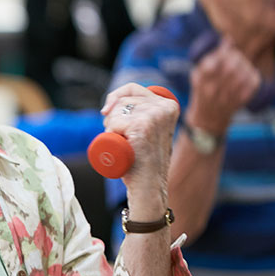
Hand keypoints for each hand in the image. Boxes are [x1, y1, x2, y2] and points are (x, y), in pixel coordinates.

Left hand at [101, 83, 180, 215]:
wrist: (149, 187)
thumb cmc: (144, 161)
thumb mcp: (150, 131)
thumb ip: (148, 115)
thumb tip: (118, 104)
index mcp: (169, 104)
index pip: (133, 88)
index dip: (115, 97)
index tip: (105, 112)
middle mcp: (165, 107)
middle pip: (123, 100)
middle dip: (112, 116)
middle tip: (122, 139)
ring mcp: (154, 116)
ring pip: (116, 112)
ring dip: (111, 127)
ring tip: (125, 145)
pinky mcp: (142, 126)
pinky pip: (114, 123)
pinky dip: (111, 134)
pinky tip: (124, 147)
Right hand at [186, 37, 260, 132]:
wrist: (208, 118)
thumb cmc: (203, 91)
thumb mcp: (199, 73)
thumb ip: (212, 56)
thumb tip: (229, 39)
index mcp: (201, 80)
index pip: (217, 60)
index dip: (225, 51)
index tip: (227, 49)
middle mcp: (213, 89)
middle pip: (232, 66)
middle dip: (236, 57)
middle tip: (236, 56)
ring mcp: (227, 96)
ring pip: (243, 74)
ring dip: (245, 65)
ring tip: (242, 64)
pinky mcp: (240, 101)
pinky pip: (252, 83)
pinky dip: (252, 75)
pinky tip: (248, 74)